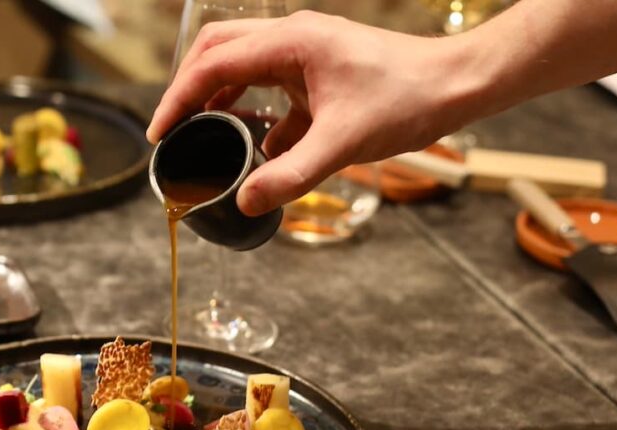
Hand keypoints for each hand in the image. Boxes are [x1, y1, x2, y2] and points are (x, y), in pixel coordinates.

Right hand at [148, 11, 482, 215]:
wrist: (456, 86)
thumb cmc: (407, 100)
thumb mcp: (344, 144)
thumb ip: (292, 174)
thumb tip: (247, 202)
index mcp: (291, 43)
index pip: (214, 63)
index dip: (179, 98)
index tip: (161, 133)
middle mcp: (294, 41)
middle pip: (220, 52)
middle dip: (191, 90)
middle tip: (175, 130)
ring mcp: (309, 56)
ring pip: (247, 70)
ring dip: (224, 102)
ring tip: (208, 141)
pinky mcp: (323, 75)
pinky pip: (277, 91)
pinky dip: (261, 117)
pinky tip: (263, 150)